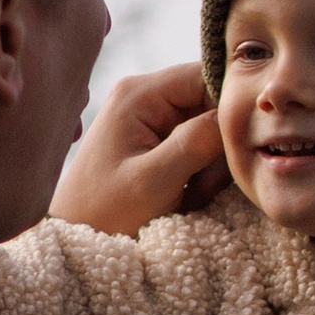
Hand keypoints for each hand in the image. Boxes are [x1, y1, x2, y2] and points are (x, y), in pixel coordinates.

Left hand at [51, 64, 225, 233]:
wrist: (78, 240)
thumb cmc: (106, 213)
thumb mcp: (154, 179)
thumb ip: (196, 141)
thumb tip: (235, 114)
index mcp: (139, 93)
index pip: (206, 74)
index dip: (229, 106)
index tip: (237, 146)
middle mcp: (146, 96)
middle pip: (210, 102)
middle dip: (218, 144)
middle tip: (205, 186)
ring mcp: (152, 119)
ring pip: (208, 128)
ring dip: (211, 164)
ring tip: (192, 197)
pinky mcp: (157, 142)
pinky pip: (197, 146)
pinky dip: (202, 172)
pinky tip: (188, 195)